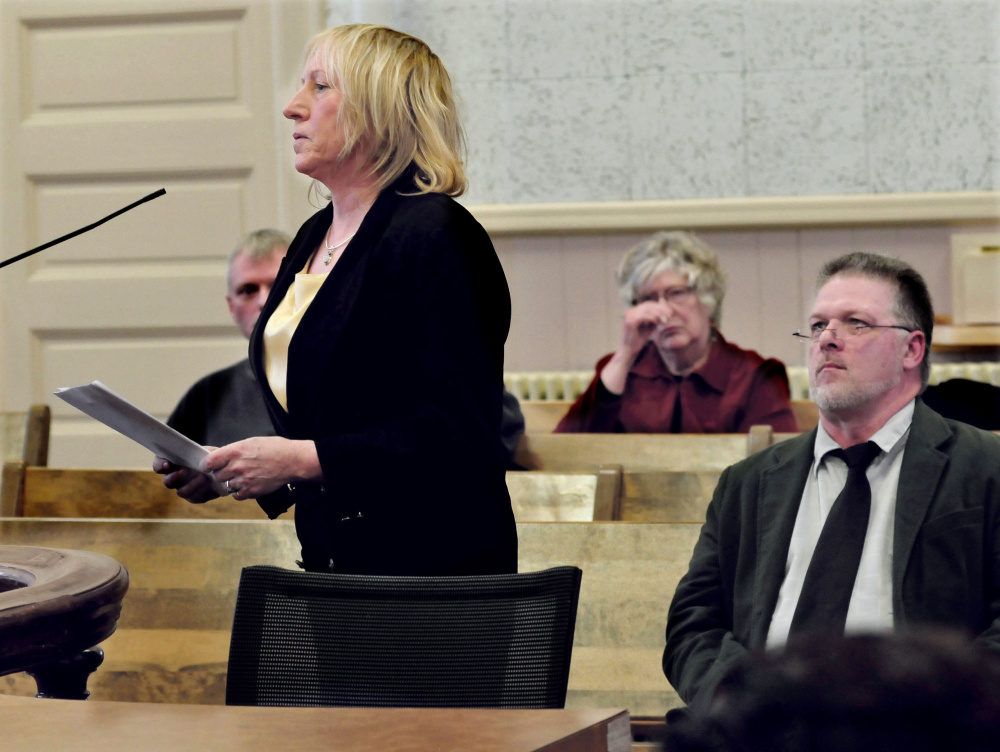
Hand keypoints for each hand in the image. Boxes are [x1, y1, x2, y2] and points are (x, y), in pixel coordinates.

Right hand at [153, 455, 219, 503]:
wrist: (222, 467)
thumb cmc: (210, 455)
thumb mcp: (204, 450)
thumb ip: (197, 453)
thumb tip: (196, 459)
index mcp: (172, 463)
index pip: (158, 465)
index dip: (160, 465)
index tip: (168, 464)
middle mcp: (174, 478)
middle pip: (167, 482)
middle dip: (174, 477)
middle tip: (184, 471)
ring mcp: (184, 489)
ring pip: (181, 492)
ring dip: (192, 484)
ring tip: (203, 476)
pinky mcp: (195, 497)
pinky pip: (195, 498)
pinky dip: (202, 490)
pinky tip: (209, 483)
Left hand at [200, 436, 321, 499]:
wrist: (293, 461)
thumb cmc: (274, 448)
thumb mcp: (251, 442)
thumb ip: (234, 450)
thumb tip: (219, 457)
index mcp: (236, 451)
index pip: (209, 462)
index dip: (206, 465)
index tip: (208, 466)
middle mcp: (238, 466)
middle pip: (217, 476)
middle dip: (222, 474)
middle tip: (231, 471)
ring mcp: (245, 480)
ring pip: (226, 486)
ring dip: (231, 483)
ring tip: (242, 477)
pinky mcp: (252, 491)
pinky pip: (236, 495)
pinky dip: (239, 492)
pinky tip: (247, 484)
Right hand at [600, 301, 668, 393]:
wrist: (630, 350)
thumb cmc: (639, 339)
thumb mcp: (650, 326)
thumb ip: (656, 317)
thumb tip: (666, 308)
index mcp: (634, 311)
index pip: (649, 304)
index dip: (660, 306)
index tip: (670, 312)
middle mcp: (630, 311)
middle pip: (648, 305)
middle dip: (660, 309)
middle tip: (670, 314)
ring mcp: (629, 315)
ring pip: (646, 309)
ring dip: (658, 313)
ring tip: (665, 319)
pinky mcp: (629, 321)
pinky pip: (643, 316)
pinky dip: (652, 318)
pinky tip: (657, 322)